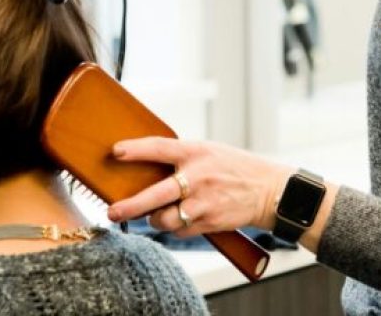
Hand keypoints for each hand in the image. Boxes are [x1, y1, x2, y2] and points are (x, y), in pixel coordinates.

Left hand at [104, 137, 290, 238]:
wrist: (268, 191)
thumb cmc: (234, 168)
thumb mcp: (209, 151)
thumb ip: (182, 158)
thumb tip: (145, 169)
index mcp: (196, 152)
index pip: (160, 148)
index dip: (136, 150)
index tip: (115, 152)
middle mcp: (198, 177)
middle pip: (156, 195)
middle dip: (130, 206)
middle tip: (112, 211)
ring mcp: (204, 202)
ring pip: (165, 219)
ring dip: (154, 220)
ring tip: (154, 215)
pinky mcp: (209, 222)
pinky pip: (180, 231)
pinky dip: (176, 228)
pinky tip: (183, 219)